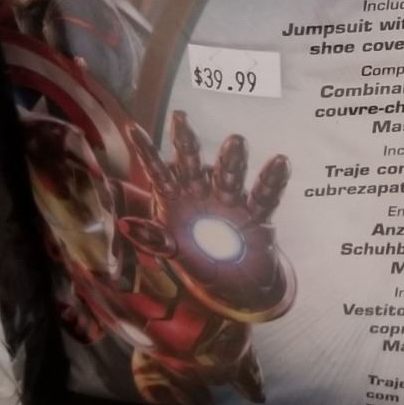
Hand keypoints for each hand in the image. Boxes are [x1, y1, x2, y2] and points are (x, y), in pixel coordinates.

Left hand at [129, 112, 293, 321]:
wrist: (238, 285)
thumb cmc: (201, 262)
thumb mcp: (173, 252)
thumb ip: (153, 238)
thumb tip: (124, 223)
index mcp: (179, 201)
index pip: (159, 174)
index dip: (147, 153)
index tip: (134, 128)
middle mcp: (204, 194)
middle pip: (193, 166)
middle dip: (187, 144)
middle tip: (180, 119)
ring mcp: (231, 202)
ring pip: (229, 177)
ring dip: (231, 161)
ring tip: (235, 142)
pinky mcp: (257, 215)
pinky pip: (264, 196)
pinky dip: (273, 180)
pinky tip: (280, 163)